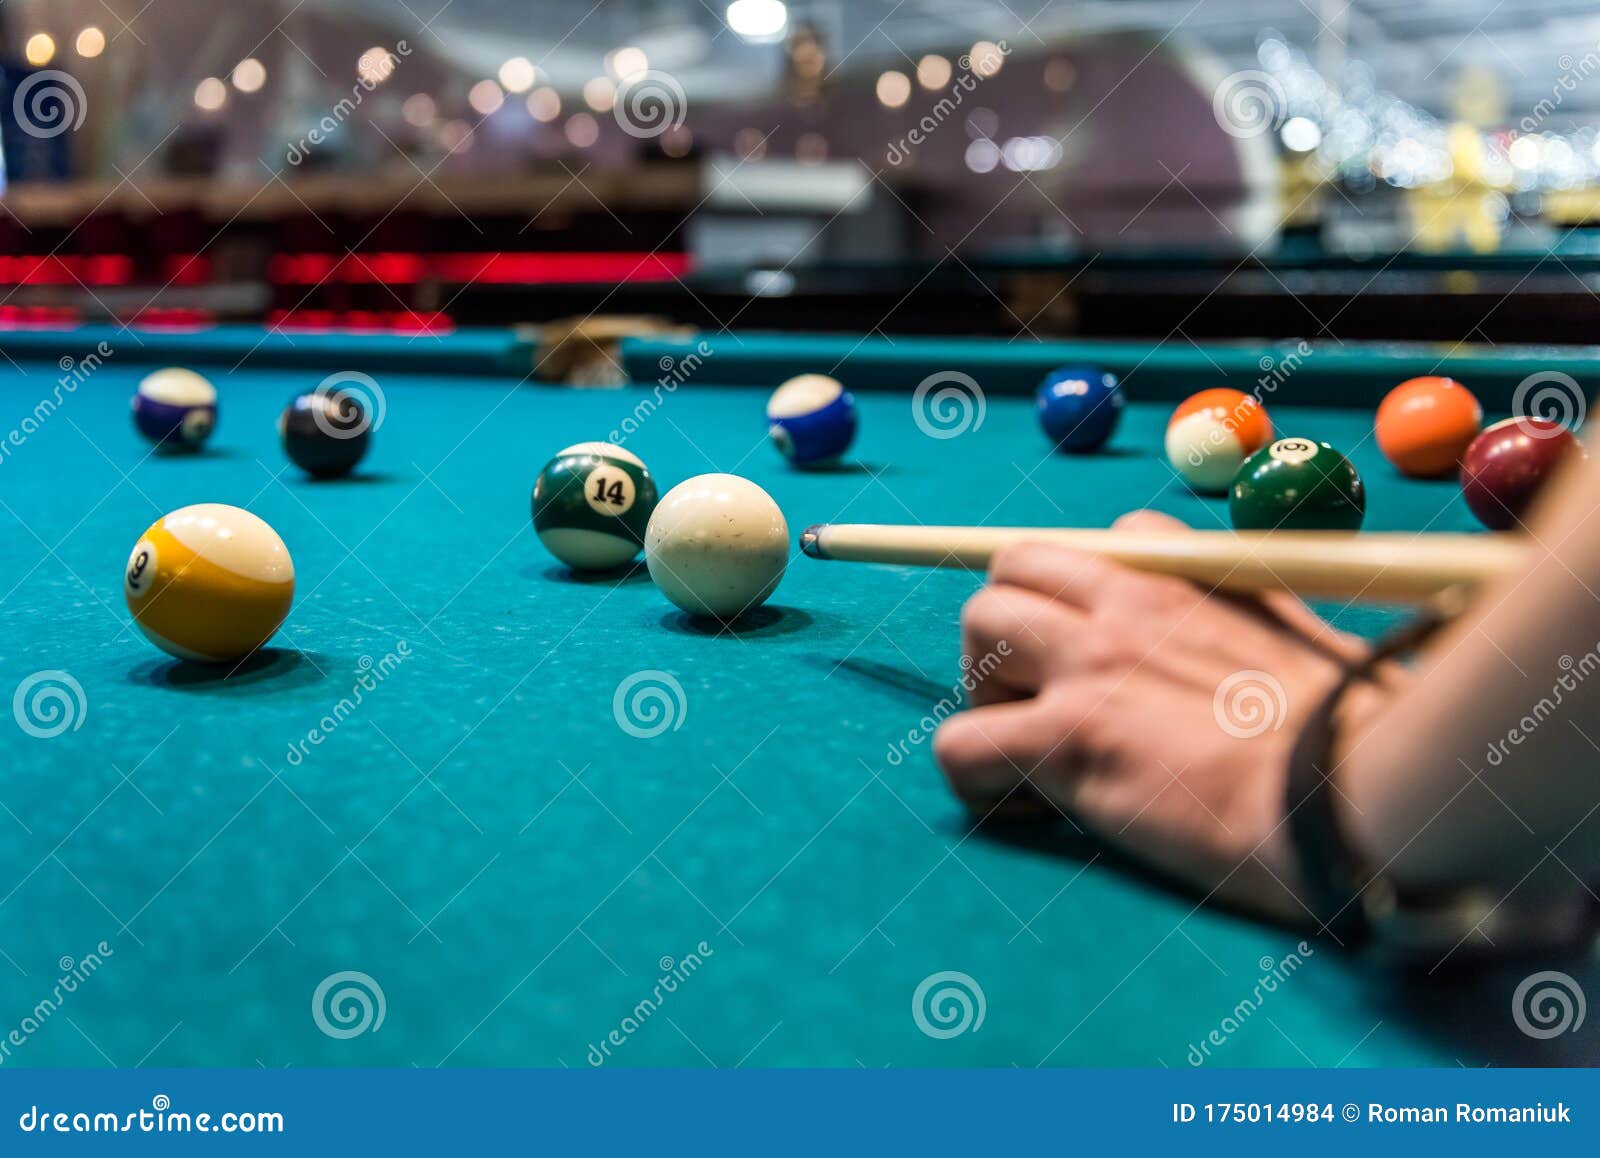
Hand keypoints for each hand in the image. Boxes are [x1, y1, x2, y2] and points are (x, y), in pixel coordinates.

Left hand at [933, 511, 1404, 924]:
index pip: (1102, 541)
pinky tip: (1031, 809)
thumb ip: (1258, 629)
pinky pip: (959, 744)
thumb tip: (1249, 656)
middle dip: (1011, 627)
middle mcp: (1132, 602)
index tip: (1107, 659)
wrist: (1361, 795)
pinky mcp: (1069, 739)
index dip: (1085, 600)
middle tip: (1044, 699)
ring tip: (1032, 749)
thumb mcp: (1312, 643)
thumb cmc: (1362, 736)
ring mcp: (1092, 664)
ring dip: (987, 689)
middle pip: (1015, 565)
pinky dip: (977, 780)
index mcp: (1192, 576)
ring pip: (976, 625)